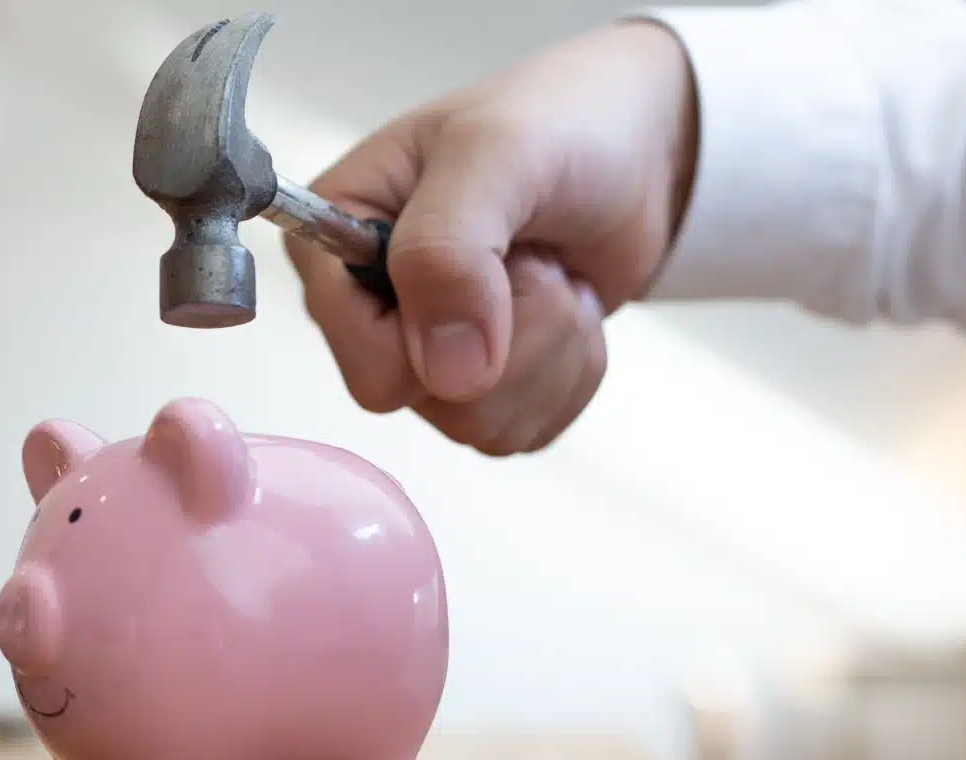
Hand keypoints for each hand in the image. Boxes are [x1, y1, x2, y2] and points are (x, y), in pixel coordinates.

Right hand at [286, 21, 697, 455]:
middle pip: (430, 402)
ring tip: (550, 273)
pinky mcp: (480, 383)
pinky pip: (524, 431)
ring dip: (550, 351)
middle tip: (530, 258)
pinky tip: (564, 307)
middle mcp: (364, 308)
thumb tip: (448, 376)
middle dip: (513, 336)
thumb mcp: (494, 155)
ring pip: (482, 425)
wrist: (633, 145)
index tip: (493, 260)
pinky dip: (570, 372)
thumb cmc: (555, 121)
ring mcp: (421, 351)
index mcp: (332, 246)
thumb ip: (448, 251)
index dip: (442, 332)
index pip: (366, 363)